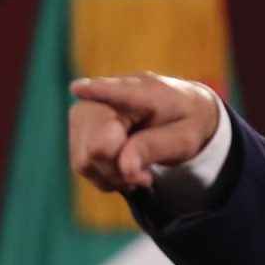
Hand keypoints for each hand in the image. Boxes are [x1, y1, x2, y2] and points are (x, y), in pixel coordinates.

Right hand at [68, 73, 219, 190]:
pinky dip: (104, 176)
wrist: (182, 113)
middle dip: (120, 171)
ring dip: (113, 176)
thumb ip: (156, 148)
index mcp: (143, 90)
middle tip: (145, 176)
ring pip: (83, 160)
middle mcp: (105, 95)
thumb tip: (124, 166)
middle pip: (95, 147)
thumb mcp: (185, 138)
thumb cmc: (186, 122)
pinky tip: (124, 170)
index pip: (118, 91)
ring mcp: (86, 111)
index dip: (96, 91)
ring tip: (138, 173)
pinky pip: (81, 164)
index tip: (78, 88)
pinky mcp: (78, 128)